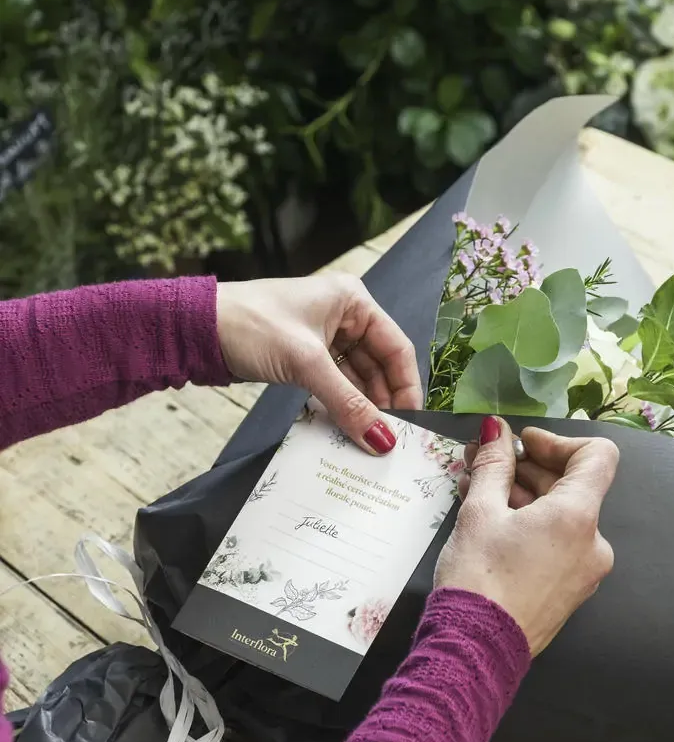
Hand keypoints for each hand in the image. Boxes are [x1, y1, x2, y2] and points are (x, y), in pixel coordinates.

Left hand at [216, 274, 421, 453]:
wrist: (196, 327)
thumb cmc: (251, 326)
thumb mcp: (306, 363)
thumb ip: (347, 403)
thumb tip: (382, 441)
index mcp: (353, 300)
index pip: (396, 347)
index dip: (406, 387)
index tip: (410, 423)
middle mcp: (344, 315)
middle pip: (379, 364)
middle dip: (383, 401)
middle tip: (388, 439)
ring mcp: (324, 335)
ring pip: (357, 377)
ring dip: (361, 406)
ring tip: (368, 440)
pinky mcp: (305, 355)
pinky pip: (335, 382)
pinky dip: (340, 404)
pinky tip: (345, 427)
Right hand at [435, 418, 617, 655]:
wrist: (474, 652)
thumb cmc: (478, 580)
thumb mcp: (479, 512)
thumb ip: (492, 464)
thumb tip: (495, 431)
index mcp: (578, 517)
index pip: (596, 455)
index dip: (558, 440)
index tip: (521, 443)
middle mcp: (593, 543)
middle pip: (572, 485)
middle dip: (527, 467)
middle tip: (482, 459)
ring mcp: (583, 571)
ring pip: (559, 515)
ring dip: (522, 495)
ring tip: (475, 488)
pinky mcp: (567, 591)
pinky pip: (554, 543)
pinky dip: (528, 524)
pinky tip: (489, 521)